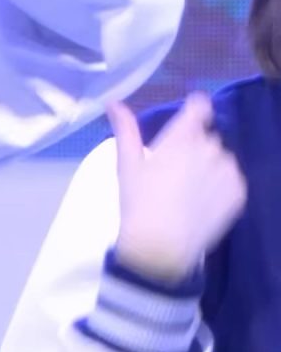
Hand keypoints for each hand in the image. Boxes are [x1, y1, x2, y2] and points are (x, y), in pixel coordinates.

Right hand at [110, 94, 246, 285]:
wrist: (160, 248)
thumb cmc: (138, 205)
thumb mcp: (127, 166)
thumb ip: (125, 130)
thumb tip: (112, 103)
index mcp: (182, 137)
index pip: (199, 106)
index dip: (194, 111)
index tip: (187, 126)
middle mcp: (209, 147)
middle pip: (206, 139)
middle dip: (194, 151)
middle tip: (174, 178)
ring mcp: (226, 169)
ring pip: (219, 160)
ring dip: (208, 170)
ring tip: (188, 196)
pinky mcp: (238, 190)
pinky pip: (231, 181)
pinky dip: (220, 190)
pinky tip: (201, 206)